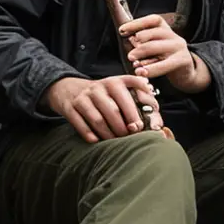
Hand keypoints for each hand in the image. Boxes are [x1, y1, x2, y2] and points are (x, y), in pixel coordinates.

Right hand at [42, 74, 164, 142]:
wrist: (69, 88)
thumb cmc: (102, 93)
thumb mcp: (118, 86)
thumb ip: (137, 91)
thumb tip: (154, 104)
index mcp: (115, 82)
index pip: (127, 95)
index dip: (135, 112)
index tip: (140, 126)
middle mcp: (99, 87)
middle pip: (114, 111)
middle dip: (123, 128)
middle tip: (128, 137)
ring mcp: (83, 97)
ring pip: (98, 119)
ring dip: (108, 134)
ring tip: (115, 141)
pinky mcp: (70, 107)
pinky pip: (81, 124)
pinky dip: (90, 135)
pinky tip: (97, 140)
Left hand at [119, 14, 210, 92]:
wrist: (186, 73)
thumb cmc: (165, 59)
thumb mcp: (155, 48)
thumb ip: (143, 43)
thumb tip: (129, 39)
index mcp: (166, 29)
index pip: (153, 20)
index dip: (137, 23)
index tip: (122, 30)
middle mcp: (173, 36)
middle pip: (153, 34)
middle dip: (138, 44)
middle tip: (129, 55)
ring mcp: (179, 47)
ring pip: (156, 47)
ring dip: (142, 55)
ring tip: (134, 64)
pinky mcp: (182, 60)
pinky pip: (164, 64)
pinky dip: (151, 69)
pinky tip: (142, 72)